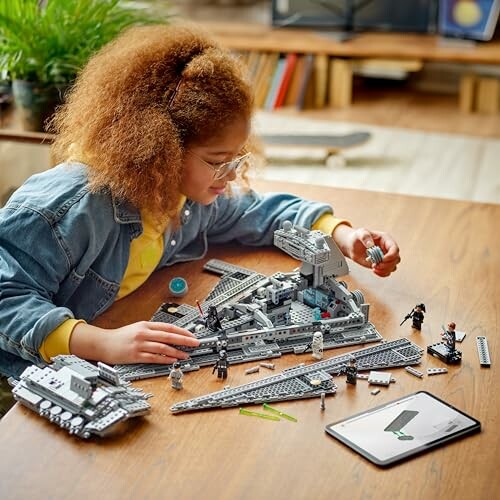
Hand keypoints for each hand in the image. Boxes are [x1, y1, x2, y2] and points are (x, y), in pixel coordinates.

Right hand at [70, 321, 199, 364]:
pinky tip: (173, 360)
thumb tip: (169, 334)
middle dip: (184, 340)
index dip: (182, 331)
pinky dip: (165, 359)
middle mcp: (144, 333)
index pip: (168, 327)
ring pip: (163, 347)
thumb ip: (152, 330)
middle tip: (195, 343)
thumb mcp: (137, 328)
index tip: (192, 335)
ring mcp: (140, 344)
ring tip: (186, 355)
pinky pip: (154, 358)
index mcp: (146, 325)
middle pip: (169, 336)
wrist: (103, 343)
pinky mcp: (136, 356)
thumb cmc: (121, 336)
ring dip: (177, 352)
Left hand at [332, 224, 399, 276]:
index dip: (391, 255)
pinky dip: (382, 273)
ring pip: (393, 267)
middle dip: (387, 264)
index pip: (395, 249)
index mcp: (386, 240)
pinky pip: (387, 272)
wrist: (352, 245)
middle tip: (376, 264)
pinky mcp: (380, 264)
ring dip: (384, 270)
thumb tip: (370, 244)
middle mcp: (387, 249)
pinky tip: (374, 270)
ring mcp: (385, 257)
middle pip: (396, 259)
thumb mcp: (361, 233)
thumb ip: (365, 237)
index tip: (383, 259)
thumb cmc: (358, 237)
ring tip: (374, 267)